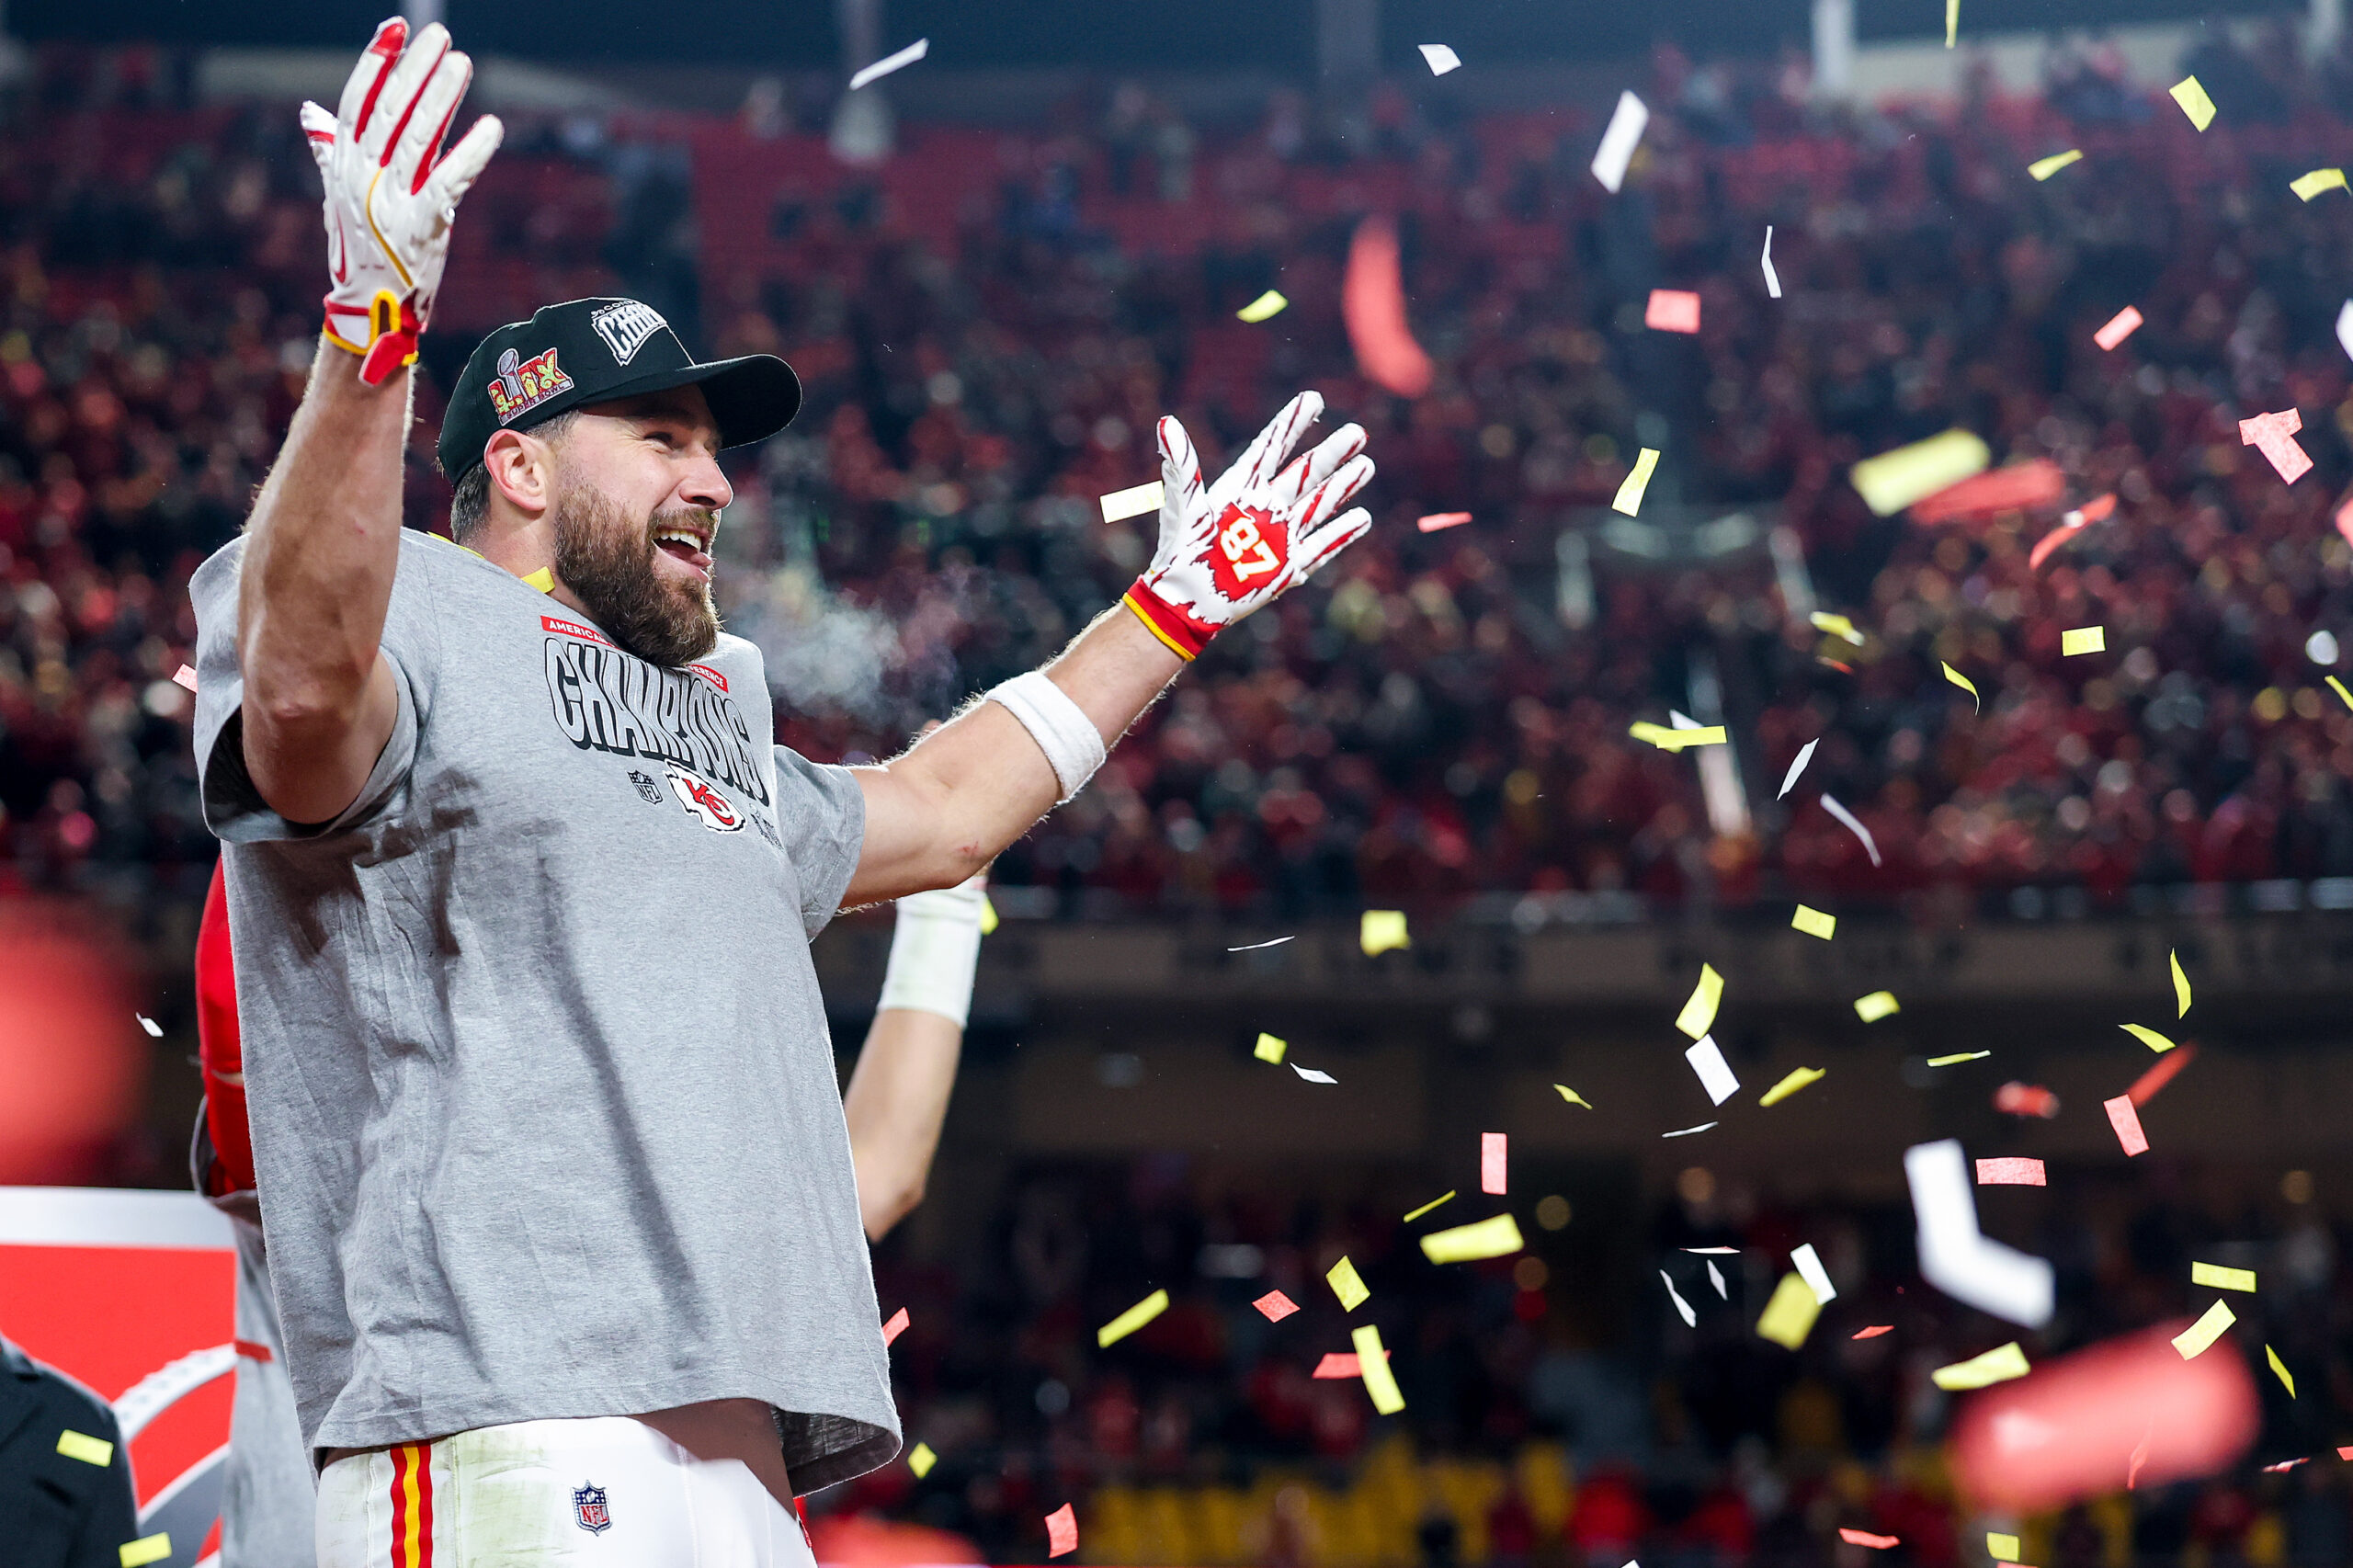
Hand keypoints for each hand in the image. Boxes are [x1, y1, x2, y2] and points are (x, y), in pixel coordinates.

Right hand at [301, 18, 500, 384]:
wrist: (369, 305)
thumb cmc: (358, 245)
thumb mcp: (338, 193)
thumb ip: (330, 149)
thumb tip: (309, 112)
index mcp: (344, 162)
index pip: (357, 100)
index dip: (377, 61)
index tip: (396, 28)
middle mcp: (363, 176)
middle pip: (391, 110)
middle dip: (416, 69)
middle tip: (440, 35)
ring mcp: (392, 200)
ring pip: (419, 137)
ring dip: (443, 97)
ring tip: (462, 64)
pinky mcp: (424, 223)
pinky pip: (451, 180)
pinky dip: (472, 152)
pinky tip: (493, 126)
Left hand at [1122, 391, 1373, 659]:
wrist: (1186, 600)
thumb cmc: (1180, 550)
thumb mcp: (1183, 504)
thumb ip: (1182, 464)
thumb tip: (1166, 422)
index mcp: (1241, 487)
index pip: (1272, 448)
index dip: (1292, 424)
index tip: (1313, 399)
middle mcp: (1266, 507)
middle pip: (1305, 473)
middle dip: (1331, 453)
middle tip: (1357, 433)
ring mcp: (1280, 536)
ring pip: (1318, 505)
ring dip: (1343, 486)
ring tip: (1366, 465)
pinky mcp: (1288, 566)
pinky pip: (1321, 547)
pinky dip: (1341, 534)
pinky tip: (1362, 517)